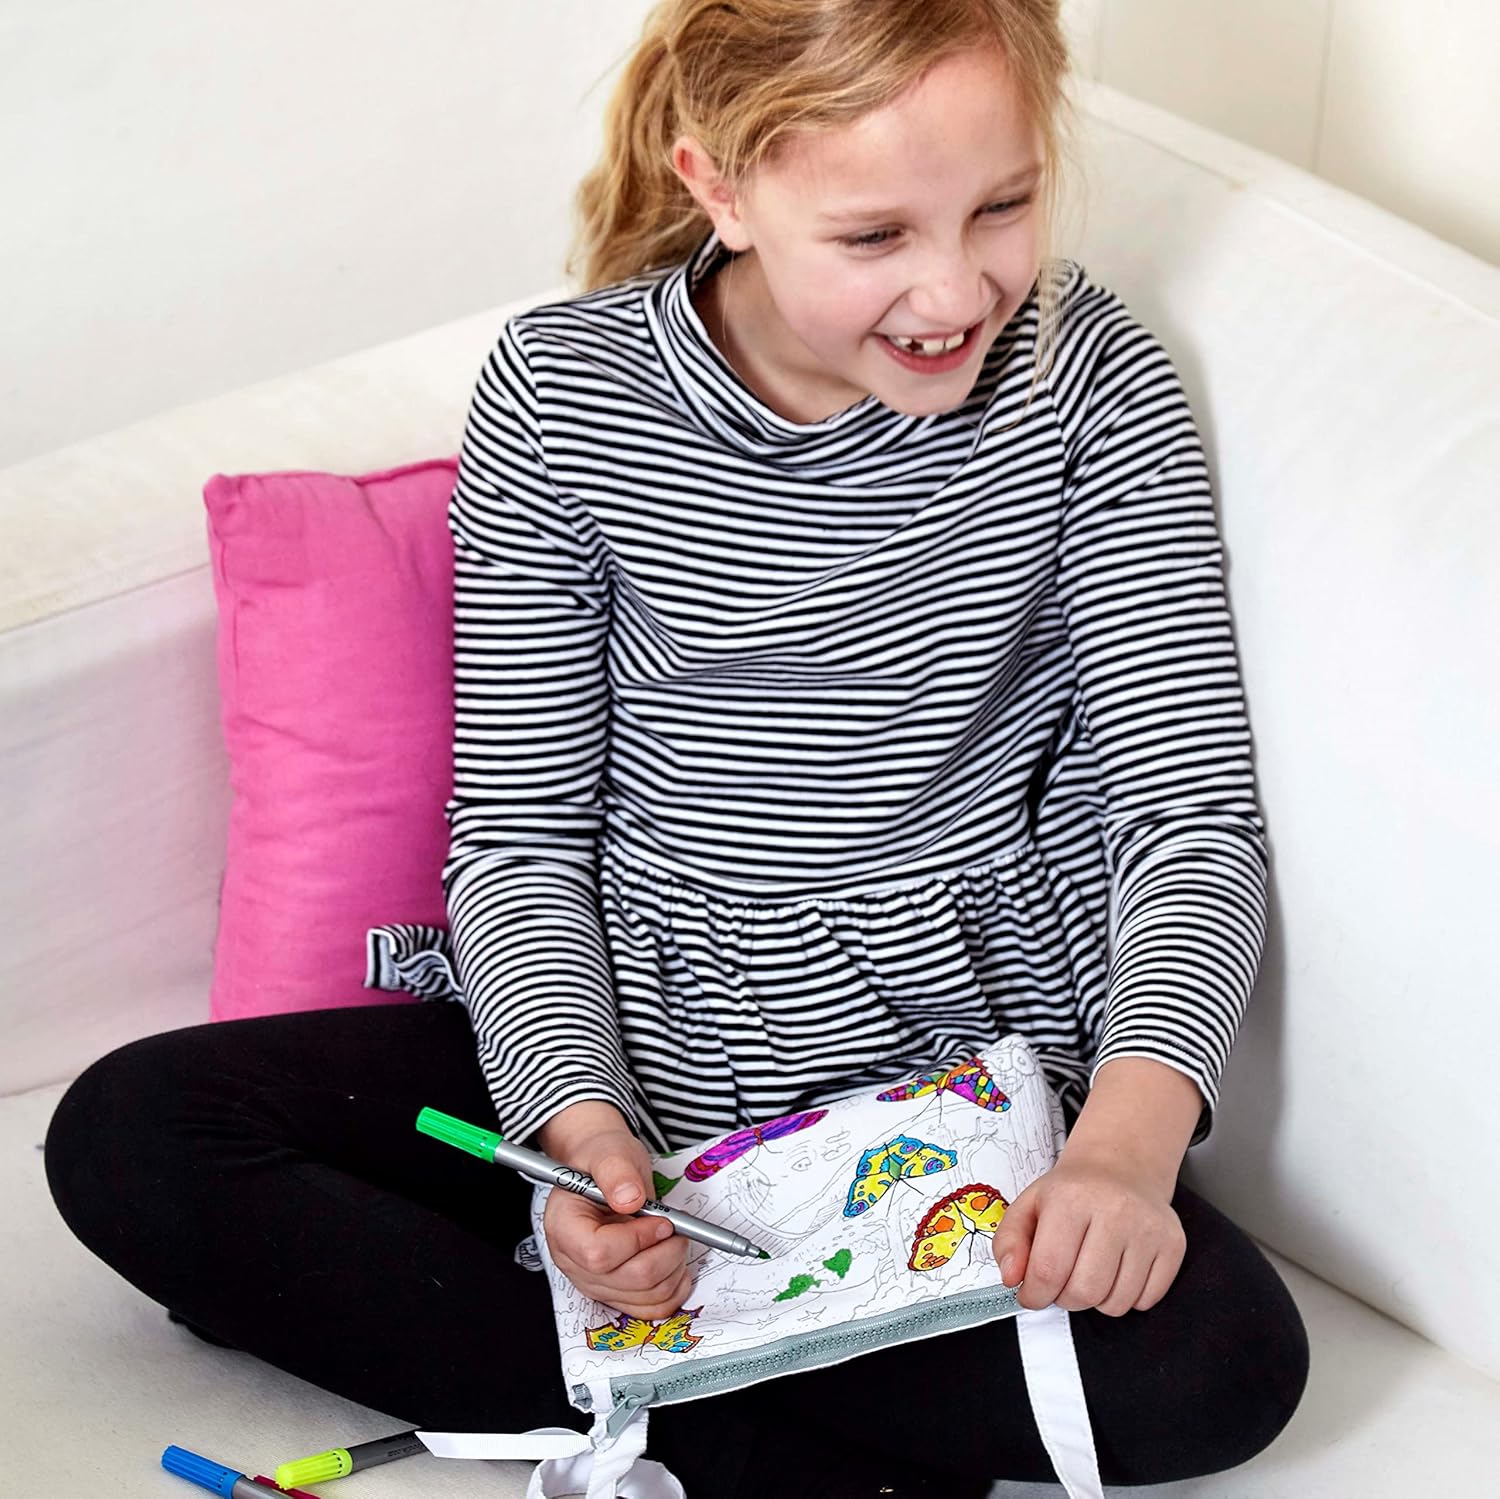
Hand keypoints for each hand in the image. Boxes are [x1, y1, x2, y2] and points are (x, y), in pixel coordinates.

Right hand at [537, 1101, 693, 1319]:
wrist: (602, 1170)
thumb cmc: (603, 1161)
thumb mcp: (609, 1152)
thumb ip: (617, 1171)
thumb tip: (631, 1198)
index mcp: (564, 1228)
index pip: (598, 1254)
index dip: (637, 1240)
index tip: (662, 1221)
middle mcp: (574, 1262)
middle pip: (626, 1280)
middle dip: (664, 1254)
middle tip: (678, 1227)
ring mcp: (594, 1281)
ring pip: (643, 1297)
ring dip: (673, 1269)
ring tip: (676, 1238)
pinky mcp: (615, 1291)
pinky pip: (649, 1308)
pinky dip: (672, 1289)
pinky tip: (677, 1263)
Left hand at [989, 1147, 1185, 1316]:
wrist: (1121, 1166)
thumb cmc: (1072, 1191)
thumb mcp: (1029, 1205)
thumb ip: (1009, 1242)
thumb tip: (1012, 1279)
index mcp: (1071, 1198)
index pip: (1048, 1270)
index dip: (1034, 1294)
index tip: (1032, 1294)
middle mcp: (1115, 1210)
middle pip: (1084, 1292)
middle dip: (1065, 1298)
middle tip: (1062, 1281)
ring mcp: (1148, 1228)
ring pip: (1116, 1303)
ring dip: (1096, 1300)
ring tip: (1089, 1271)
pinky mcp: (1173, 1244)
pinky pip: (1146, 1301)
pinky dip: (1126, 1297)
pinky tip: (1117, 1270)